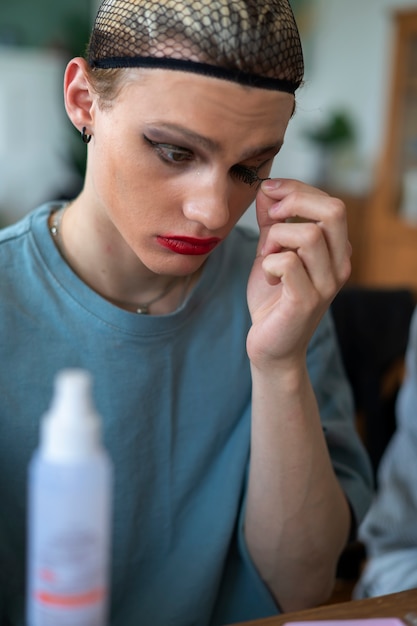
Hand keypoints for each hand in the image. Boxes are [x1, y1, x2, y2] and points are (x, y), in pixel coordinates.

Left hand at [246, 178, 350, 366]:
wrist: (271, 346)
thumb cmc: (273, 299)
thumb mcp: (271, 252)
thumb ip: (273, 223)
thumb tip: (268, 189)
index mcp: (336, 251)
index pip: (331, 203)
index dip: (297, 189)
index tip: (269, 192)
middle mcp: (340, 265)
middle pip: (333, 211)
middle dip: (294, 202)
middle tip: (270, 218)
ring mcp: (327, 285)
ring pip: (309, 235)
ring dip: (277, 238)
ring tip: (267, 256)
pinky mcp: (307, 301)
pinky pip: (289, 263)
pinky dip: (269, 263)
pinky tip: (267, 276)